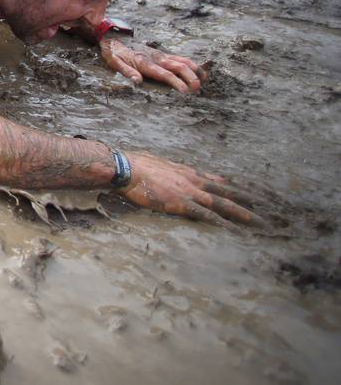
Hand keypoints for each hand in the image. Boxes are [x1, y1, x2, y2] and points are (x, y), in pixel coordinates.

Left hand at [101, 38, 205, 93]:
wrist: (115, 38)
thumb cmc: (114, 53)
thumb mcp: (115, 63)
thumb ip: (127, 72)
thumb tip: (137, 81)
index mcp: (146, 63)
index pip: (164, 74)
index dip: (176, 82)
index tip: (185, 91)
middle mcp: (156, 58)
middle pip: (178, 67)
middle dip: (190, 77)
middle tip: (197, 89)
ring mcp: (161, 55)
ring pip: (182, 61)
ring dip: (194, 69)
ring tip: (204, 80)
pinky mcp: (162, 54)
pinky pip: (180, 58)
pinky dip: (191, 64)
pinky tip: (198, 71)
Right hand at [120, 151, 262, 225]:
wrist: (126, 168)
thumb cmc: (136, 165)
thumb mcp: (159, 164)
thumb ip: (170, 171)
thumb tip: (170, 172)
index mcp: (188, 172)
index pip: (219, 181)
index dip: (237, 188)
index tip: (253, 194)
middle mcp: (195, 181)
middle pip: (229, 192)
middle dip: (251, 201)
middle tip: (272, 209)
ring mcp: (191, 192)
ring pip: (225, 205)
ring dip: (246, 215)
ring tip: (263, 224)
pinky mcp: (183, 204)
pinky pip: (208, 216)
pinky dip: (224, 225)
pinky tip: (236, 233)